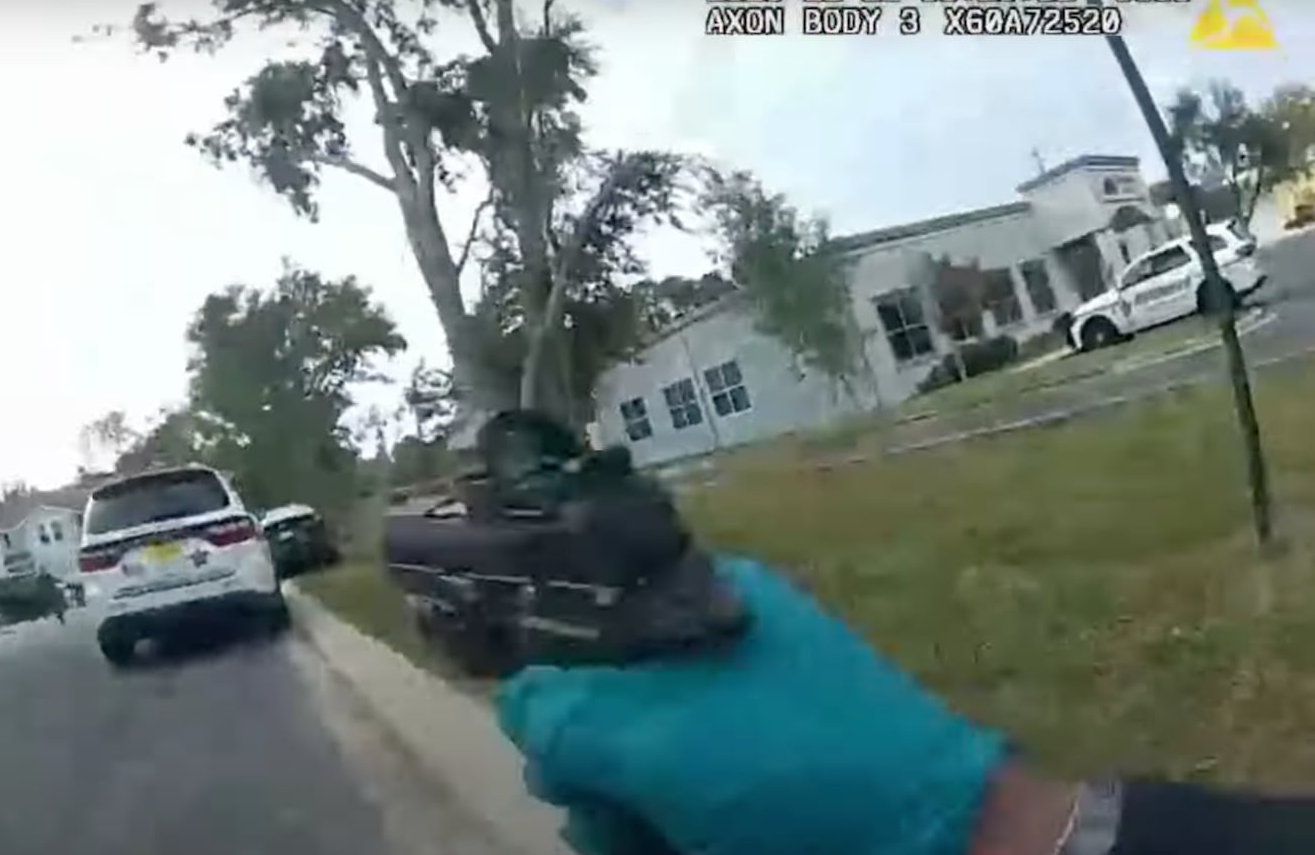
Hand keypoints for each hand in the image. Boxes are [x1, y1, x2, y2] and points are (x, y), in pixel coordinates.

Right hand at [497, 556, 1010, 854]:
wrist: (926, 846)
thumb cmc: (789, 765)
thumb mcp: (662, 737)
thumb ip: (566, 717)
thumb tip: (512, 702)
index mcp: (706, 607)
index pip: (595, 612)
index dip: (550, 662)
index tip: (528, 717)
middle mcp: (717, 659)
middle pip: (601, 698)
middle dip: (579, 756)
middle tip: (585, 793)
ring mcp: (734, 731)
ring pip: (627, 763)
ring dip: (607, 807)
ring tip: (629, 836)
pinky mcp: (745, 795)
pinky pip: (664, 804)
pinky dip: (644, 833)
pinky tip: (652, 850)